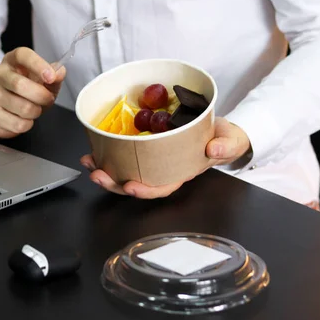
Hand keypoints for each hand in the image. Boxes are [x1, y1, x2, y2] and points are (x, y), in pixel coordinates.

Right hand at [0, 47, 65, 137]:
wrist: (9, 104)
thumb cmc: (29, 87)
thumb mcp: (45, 79)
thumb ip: (55, 74)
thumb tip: (59, 73)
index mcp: (12, 60)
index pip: (22, 55)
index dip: (38, 65)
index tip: (51, 77)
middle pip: (19, 84)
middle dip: (40, 96)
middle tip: (48, 100)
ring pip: (20, 107)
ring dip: (35, 112)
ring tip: (35, 110)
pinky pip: (15, 124)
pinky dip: (26, 125)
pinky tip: (24, 119)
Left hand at [80, 117, 250, 198]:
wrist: (219, 129)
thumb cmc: (223, 139)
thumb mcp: (230, 140)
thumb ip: (226, 145)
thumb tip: (214, 149)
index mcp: (181, 172)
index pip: (162, 187)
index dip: (145, 190)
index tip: (131, 187)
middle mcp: (162, 170)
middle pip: (135, 183)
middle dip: (113, 183)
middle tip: (97, 174)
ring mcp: (151, 160)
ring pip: (124, 171)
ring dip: (104, 169)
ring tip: (89, 162)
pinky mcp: (144, 146)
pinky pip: (124, 154)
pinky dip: (107, 153)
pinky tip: (94, 149)